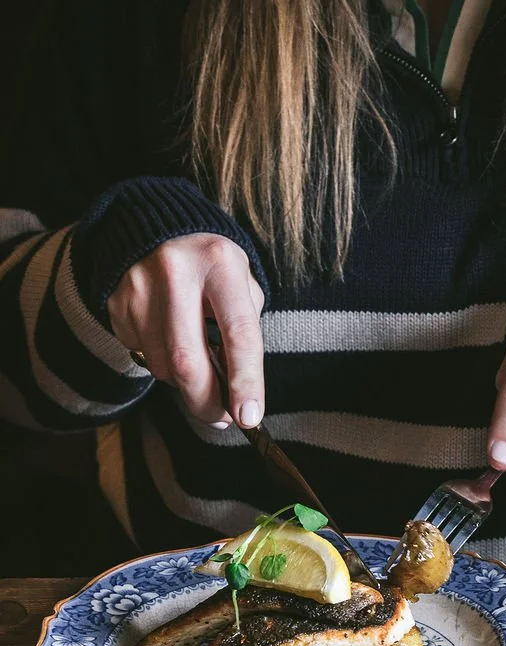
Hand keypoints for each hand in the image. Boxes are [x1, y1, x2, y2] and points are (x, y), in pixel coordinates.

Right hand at [108, 234, 265, 427]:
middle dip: (208, 402)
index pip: (238, 333)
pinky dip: (164, 364)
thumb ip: (243, 330)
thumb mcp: (240, 282)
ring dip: (186, 383)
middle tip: (223, 419)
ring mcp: (138, 289)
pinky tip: (172, 341)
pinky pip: (144, 355)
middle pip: (188, 362)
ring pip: (164, 366)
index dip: (245, 381)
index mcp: (219, 263)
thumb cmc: (212, 265)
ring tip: (200, 367)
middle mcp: (175, 272)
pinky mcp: (116, 304)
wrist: (153, 226)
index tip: (249, 416)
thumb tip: (237, 391)